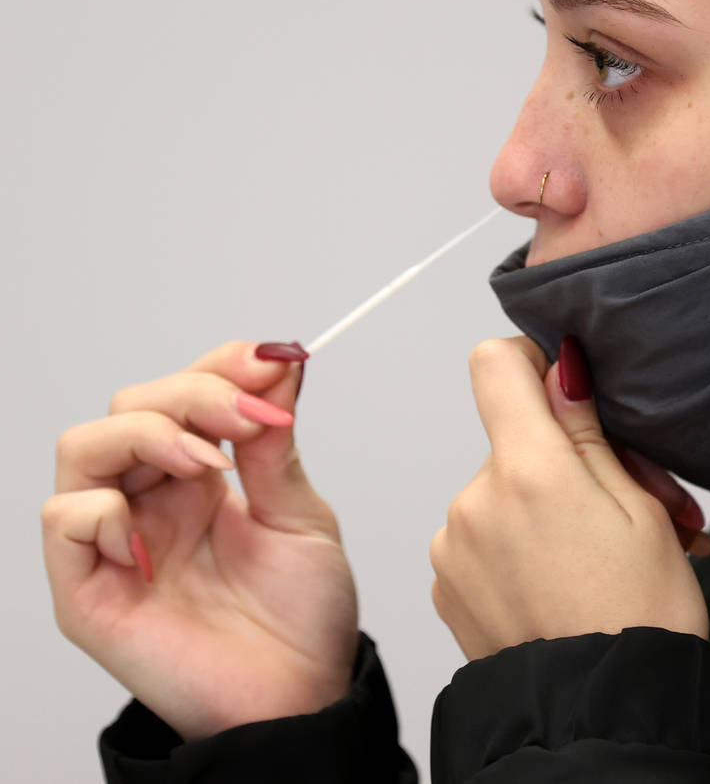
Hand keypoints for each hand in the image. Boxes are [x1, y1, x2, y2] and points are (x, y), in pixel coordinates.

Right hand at [42, 342, 357, 741]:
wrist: (302, 694)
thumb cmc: (302, 615)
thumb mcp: (300, 514)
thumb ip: (275, 442)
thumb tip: (278, 359)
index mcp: (201, 477)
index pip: (183, 393)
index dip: (218, 367)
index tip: (271, 361)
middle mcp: (152, 500)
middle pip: (132, 407)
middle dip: (192, 395)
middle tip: (249, 418)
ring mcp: (117, 542)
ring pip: (85, 449)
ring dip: (147, 435)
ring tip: (210, 462)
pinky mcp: (88, 590)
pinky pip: (64, 521)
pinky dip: (103, 507)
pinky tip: (155, 534)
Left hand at [430, 336, 709, 660]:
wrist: (600, 719)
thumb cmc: (639, 618)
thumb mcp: (638, 510)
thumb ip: (586, 432)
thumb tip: (559, 369)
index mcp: (527, 470)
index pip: (495, 364)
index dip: (532, 361)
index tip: (566, 390)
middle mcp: (474, 500)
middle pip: (514, 440)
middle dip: (568, 460)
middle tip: (630, 504)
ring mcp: (453, 546)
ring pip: (502, 492)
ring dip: (545, 508)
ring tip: (601, 554)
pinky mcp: (447, 585)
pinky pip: (483, 538)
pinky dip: (519, 547)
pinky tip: (564, 581)